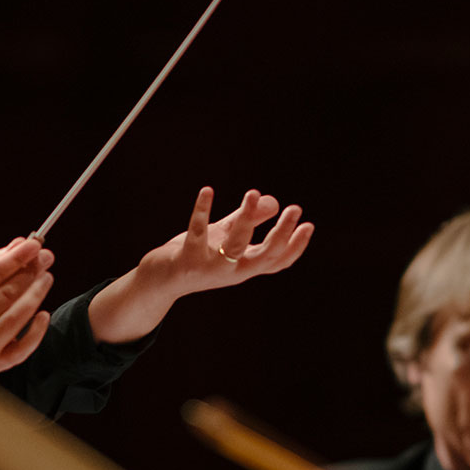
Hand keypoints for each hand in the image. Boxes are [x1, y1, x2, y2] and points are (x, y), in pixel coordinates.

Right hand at [0, 237, 53, 404]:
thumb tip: (19, 244)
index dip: (15, 258)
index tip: (33, 244)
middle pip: (7, 294)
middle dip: (30, 272)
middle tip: (45, 257)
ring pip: (17, 316)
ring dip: (36, 293)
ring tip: (46, 277)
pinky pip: (24, 347)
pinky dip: (37, 330)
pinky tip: (44, 314)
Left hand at [87, 187, 313, 343]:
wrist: (161, 279)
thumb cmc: (197, 256)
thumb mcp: (226, 237)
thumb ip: (249, 219)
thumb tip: (272, 201)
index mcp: (244, 267)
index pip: (277, 262)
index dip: (295, 246)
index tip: (308, 224)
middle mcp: (232, 271)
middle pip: (265, 256)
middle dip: (282, 233)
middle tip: (295, 209)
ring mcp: (210, 268)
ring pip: (235, 244)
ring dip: (246, 218)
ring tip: (253, 193)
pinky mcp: (187, 260)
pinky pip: (197, 232)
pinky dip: (201, 210)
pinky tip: (207, 191)